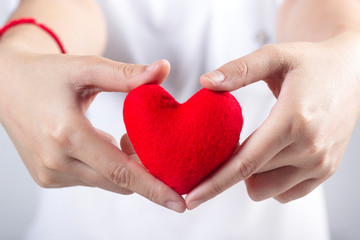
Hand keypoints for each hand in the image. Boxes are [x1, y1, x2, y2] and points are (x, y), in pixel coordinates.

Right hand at [0, 45, 185, 212]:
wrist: (7, 86)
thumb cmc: (48, 74)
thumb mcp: (87, 68)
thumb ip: (127, 74)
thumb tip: (164, 70)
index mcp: (67, 134)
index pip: (121, 172)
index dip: (154, 188)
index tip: (180, 203)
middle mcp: (56, 161)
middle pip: (118, 182)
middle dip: (143, 169)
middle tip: (146, 142)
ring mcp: (50, 174)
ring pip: (106, 182)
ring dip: (123, 167)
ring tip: (122, 138)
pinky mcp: (48, 178)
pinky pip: (91, 179)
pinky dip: (105, 168)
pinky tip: (102, 144)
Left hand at [186, 32, 359, 208]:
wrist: (353, 73)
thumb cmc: (312, 63)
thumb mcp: (275, 56)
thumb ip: (239, 70)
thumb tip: (205, 82)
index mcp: (293, 120)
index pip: (245, 162)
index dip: (214, 183)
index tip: (192, 198)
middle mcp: (309, 148)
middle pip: (251, 179)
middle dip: (231, 169)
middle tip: (229, 145)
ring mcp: (321, 163)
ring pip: (266, 190)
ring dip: (251, 175)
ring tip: (255, 147)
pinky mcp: (326, 171)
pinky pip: (286, 194)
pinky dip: (271, 181)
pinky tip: (272, 157)